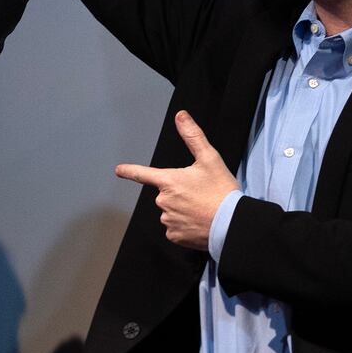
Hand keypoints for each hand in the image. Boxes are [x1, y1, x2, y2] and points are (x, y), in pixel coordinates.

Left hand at [115, 111, 238, 251]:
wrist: (233, 223)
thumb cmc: (221, 190)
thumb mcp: (210, 159)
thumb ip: (193, 136)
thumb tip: (181, 116)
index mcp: (169, 181)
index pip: (142, 174)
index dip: (129, 171)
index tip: (119, 170)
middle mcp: (163, 201)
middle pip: (166, 194)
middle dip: (179, 194)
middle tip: (201, 195)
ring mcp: (168, 220)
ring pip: (171, 212)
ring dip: (183, 210)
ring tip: (203, 210)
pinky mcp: (174, 236)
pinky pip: (175, 229)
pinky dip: (185, 226)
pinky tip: (199, 223)